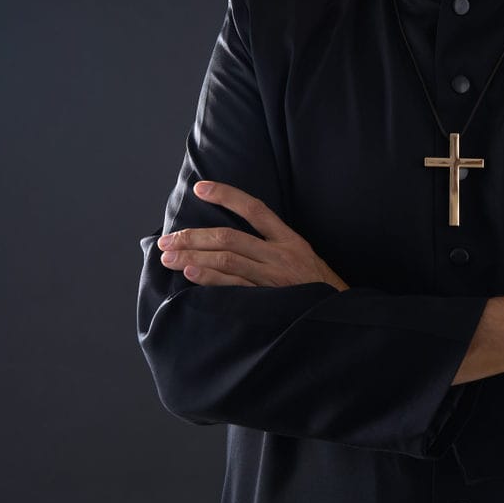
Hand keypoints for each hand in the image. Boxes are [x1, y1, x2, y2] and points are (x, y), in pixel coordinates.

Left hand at [156, 180, 349, 290]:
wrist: (336, 314)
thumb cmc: (315, 285)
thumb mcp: (302, 255)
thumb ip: (273, 245)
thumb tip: (232, 237)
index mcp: (289, 239)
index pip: (255, 209)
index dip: (227, 195)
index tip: (201, 188)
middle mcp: (280, 255)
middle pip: (230, 238)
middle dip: (194, 237)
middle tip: (168, 239)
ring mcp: (273, 278)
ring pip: (228, 260)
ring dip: (194, 257)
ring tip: (169, 257)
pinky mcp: (268, 299)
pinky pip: (234, 287)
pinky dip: (210, 280)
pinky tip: (191, 274)